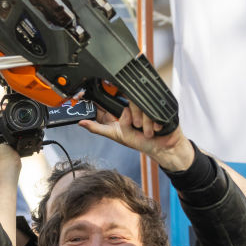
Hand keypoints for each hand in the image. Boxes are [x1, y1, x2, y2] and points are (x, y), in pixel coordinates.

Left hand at [79, 103, 193, 171]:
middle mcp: (128, 107)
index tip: (96, 99)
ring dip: (143, 123)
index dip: (99, 100)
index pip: (104, 101)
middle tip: (135, 127)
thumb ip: (99, 128)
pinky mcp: (154, 105)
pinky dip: (153, 122)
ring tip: (146, 132)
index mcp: (116, 113)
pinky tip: (154, 128)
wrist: (163, 146)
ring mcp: (142, 105)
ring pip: (137, 106)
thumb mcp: (116, 135)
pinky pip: (151, 109)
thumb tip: (81, 123)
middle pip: (123, 102)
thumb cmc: (140, 142)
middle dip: (129, 118)